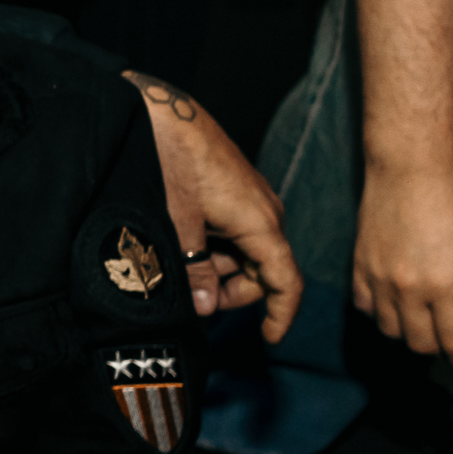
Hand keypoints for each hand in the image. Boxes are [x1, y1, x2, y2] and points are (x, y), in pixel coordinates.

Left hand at [124, 72, 302, 340]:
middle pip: (262, 272)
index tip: (269, 338)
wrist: (166, 114)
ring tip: (179, 258)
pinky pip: (235, 234)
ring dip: (217, 268)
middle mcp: (266, 215)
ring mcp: (253, 204)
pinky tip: (185, 242)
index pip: (286, 281)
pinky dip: (214, 248)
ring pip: (245, 254)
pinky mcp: (237, 195)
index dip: (281, 314)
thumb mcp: (178, 223)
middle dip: (232, 291)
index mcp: (261, 224)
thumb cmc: (174, 162)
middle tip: (193, 295)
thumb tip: (207, 307)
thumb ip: (194, 269)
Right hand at [352, 166, 452, 389]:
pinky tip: (397, 305)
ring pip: (392, 330)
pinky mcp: (359, 267)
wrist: (410, 170)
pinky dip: (382, 315)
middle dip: (442, 350)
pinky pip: (365, 308)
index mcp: (446, 286)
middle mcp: (408, 289)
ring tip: (426, 323)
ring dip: (412, 334)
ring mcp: (378, 279)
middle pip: (421, 344)